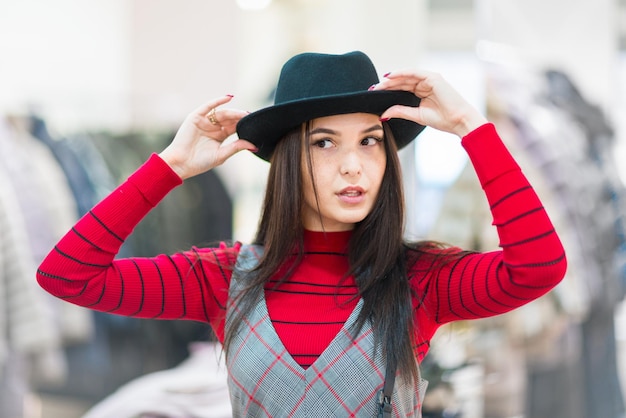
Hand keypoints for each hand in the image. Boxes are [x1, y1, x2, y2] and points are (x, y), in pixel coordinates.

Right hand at [158, 95, 256, 178]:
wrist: (181, 164)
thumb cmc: (200, 162)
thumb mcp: (222, 155)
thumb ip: (237, 147)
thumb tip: (255, 145)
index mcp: (220, 135)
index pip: (234, 127)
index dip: (244, 125)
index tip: (256, 124)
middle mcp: (213, 127)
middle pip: (230, 119)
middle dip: (240, 117)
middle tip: (251, 117)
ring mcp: (204, 121)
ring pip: (222, 113)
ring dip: (233, 112)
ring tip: (243, 113)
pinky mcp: (196, 117)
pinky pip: (208, 106)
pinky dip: (218, 101)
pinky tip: (229, 97)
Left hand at [373, 70, 487, 137]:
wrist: (459, 121)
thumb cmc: (442, 120)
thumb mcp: (416, 115)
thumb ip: (400, 112)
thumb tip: (383, 115)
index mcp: (422, 92)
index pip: (401, 88)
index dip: (388, 90)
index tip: (374, 94)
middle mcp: (425, 84)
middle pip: (402, 81)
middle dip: (387, 85)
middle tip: (372, 88)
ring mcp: (430, 79)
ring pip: (406, 76)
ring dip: (392, 79)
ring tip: (379, 84)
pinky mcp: (433, 77)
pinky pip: (414, 72)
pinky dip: (401, 73)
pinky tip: (390, 76)